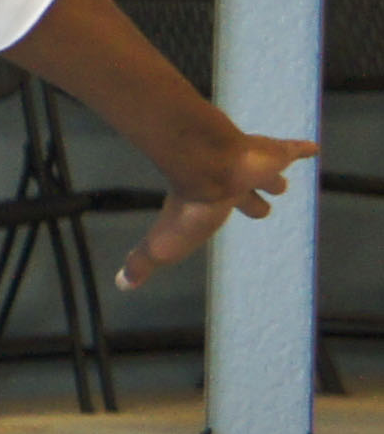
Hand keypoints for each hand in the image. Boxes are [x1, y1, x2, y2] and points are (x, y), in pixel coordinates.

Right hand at [116, 128, 320, 289]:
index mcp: (213, 203)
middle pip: (249, 193)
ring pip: (268, 171)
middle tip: (266, 200)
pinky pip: (291, 149)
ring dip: (274, 174)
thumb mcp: (163, 246)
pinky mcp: (272, 153)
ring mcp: (253, 166)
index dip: (227, 213)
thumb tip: (122, 285)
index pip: (223, 210)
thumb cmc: (190, 208)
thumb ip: (143, 262)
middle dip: (256, 196)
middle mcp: (233, 183)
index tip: (225, 211)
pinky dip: (301, 149)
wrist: (210, 168)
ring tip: (281, 176)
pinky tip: (311, 148)